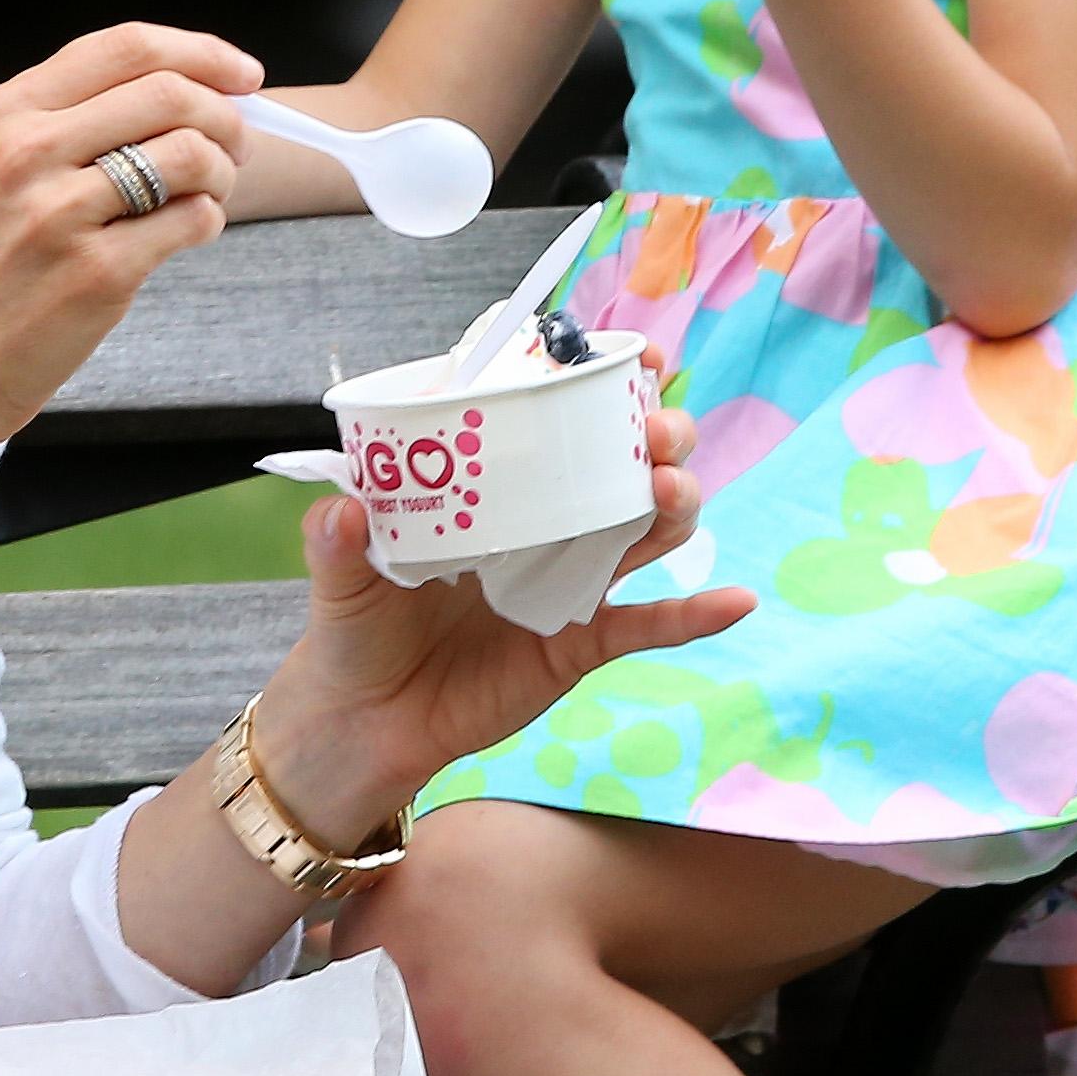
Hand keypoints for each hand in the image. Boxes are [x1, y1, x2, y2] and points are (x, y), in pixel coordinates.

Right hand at [0, 23, 261, 460]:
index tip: (240, 73)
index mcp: (2, 114)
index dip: (201, 52)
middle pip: (170, 92)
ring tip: (208, 195)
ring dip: (221, 172)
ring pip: (190, 153)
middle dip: (225, 114)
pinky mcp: (97, 273)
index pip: (124, 47)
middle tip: (236, 144)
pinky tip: (186, 235)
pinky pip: (190, 221)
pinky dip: (207, 222)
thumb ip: (57, 128)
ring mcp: (62, 212)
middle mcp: (29, 150)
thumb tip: (172, 95)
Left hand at [245, 385, 753, 848]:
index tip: (642, 356)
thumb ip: (340, 541)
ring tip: (670, 488)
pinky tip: (736, 601)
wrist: (366, 720)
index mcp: (497, 486)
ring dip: (675, 502)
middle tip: (653, 432)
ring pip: (649, 528)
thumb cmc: (356, 628)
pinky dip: (695, 615)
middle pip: (626, 463)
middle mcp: (546, 521)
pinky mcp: (582, 641)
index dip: (610, 379)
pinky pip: (649, 625)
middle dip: (656, 435)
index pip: (561, 417)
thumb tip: (344, 510)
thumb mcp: (341, 578)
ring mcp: (572, 579)